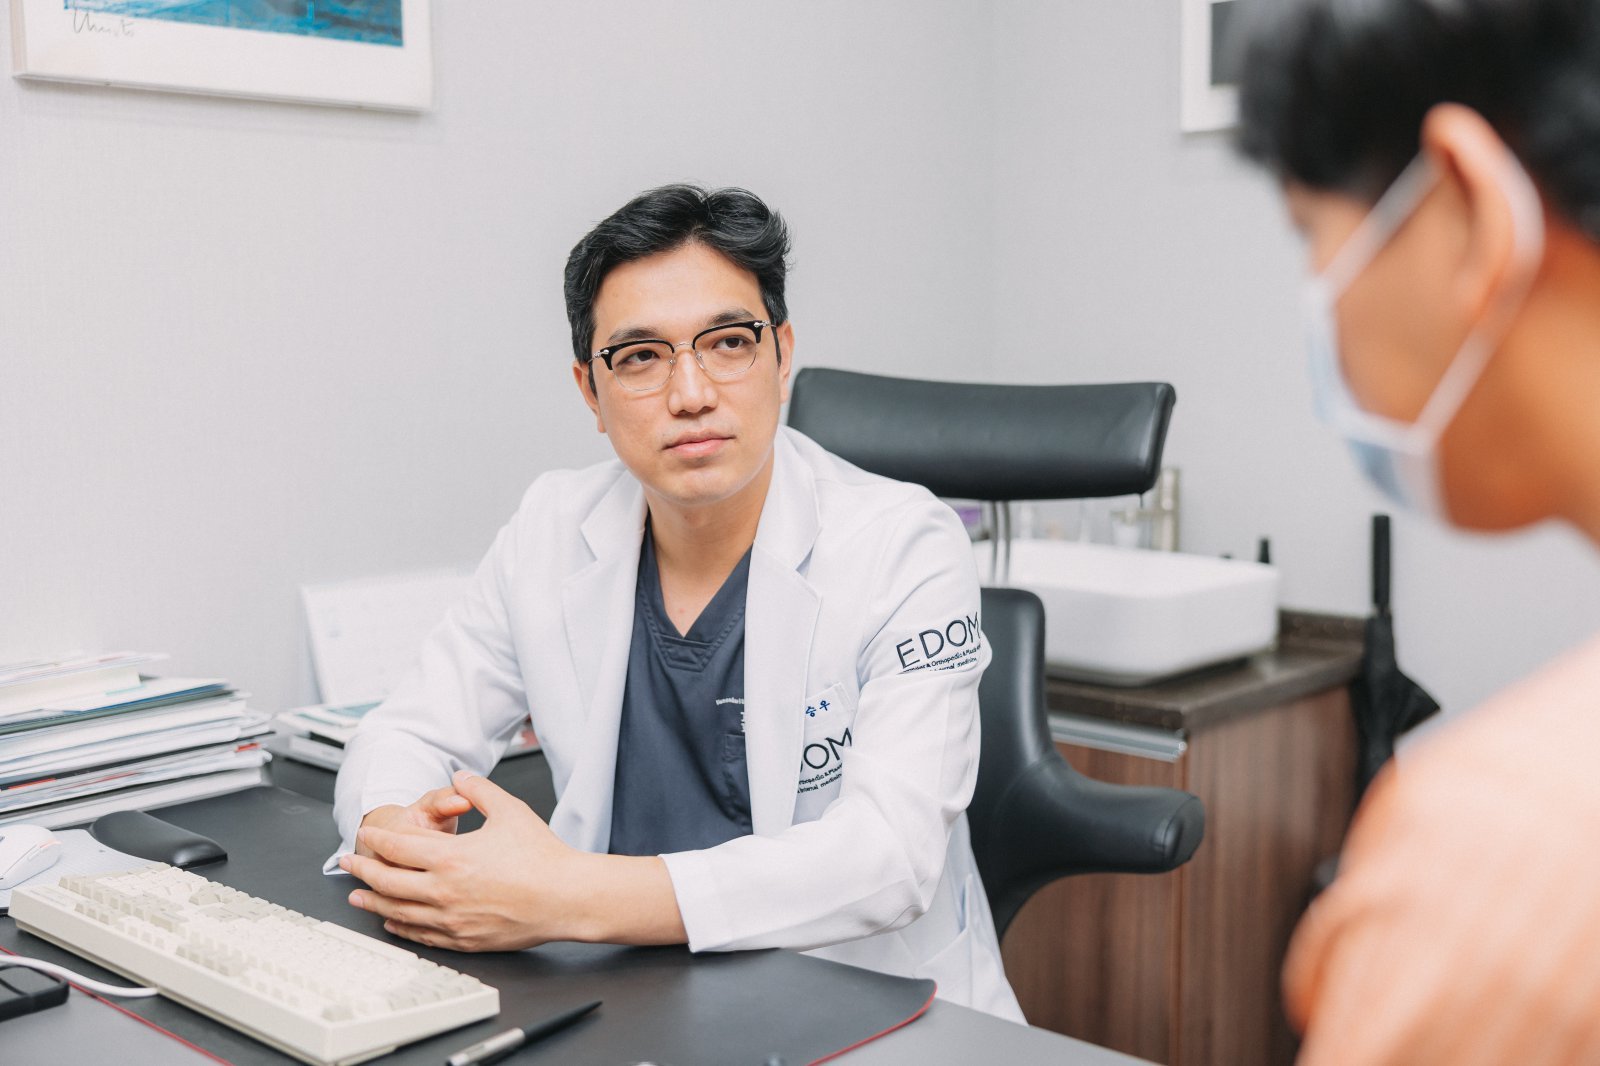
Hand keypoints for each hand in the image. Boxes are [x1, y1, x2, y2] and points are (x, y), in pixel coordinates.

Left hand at [340, 770, 586, 950]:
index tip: (364, 837)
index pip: (397, 849)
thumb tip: (460, 777)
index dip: (375, 842)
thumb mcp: (510, 810)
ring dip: (373, 902)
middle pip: (388, 881)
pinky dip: (400, 927)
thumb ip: (479, 790)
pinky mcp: (463, 939)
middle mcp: (444, 891)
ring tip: (357, 896)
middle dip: (363, 871)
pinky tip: (392, 923)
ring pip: (398, 912)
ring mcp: (451, 919)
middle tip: (347, 865)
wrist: (567, 897)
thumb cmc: (543, 857)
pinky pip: (421, 934)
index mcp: (451, 857)